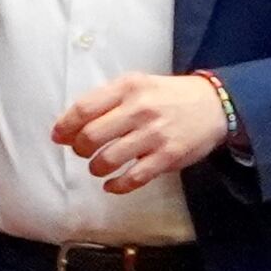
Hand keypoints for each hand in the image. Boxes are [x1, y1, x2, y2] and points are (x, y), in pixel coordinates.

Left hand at [52, 73, 231, 199]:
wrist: (212, 105)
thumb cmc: (166, 96)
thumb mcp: (136, 85)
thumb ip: (106, 100)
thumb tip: (69, 126)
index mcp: (128, 87)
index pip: (84, 109)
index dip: (65, 126)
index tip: (59, 137)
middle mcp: (140, 109)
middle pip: (91, 136)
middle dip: (80, 149)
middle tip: (83, 151)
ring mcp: (154, 134)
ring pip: (109, 160)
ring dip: (96, 168)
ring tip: (99, 167)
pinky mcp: (167, 157)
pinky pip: (133, 178)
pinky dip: (116, 186)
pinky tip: (112, 184)